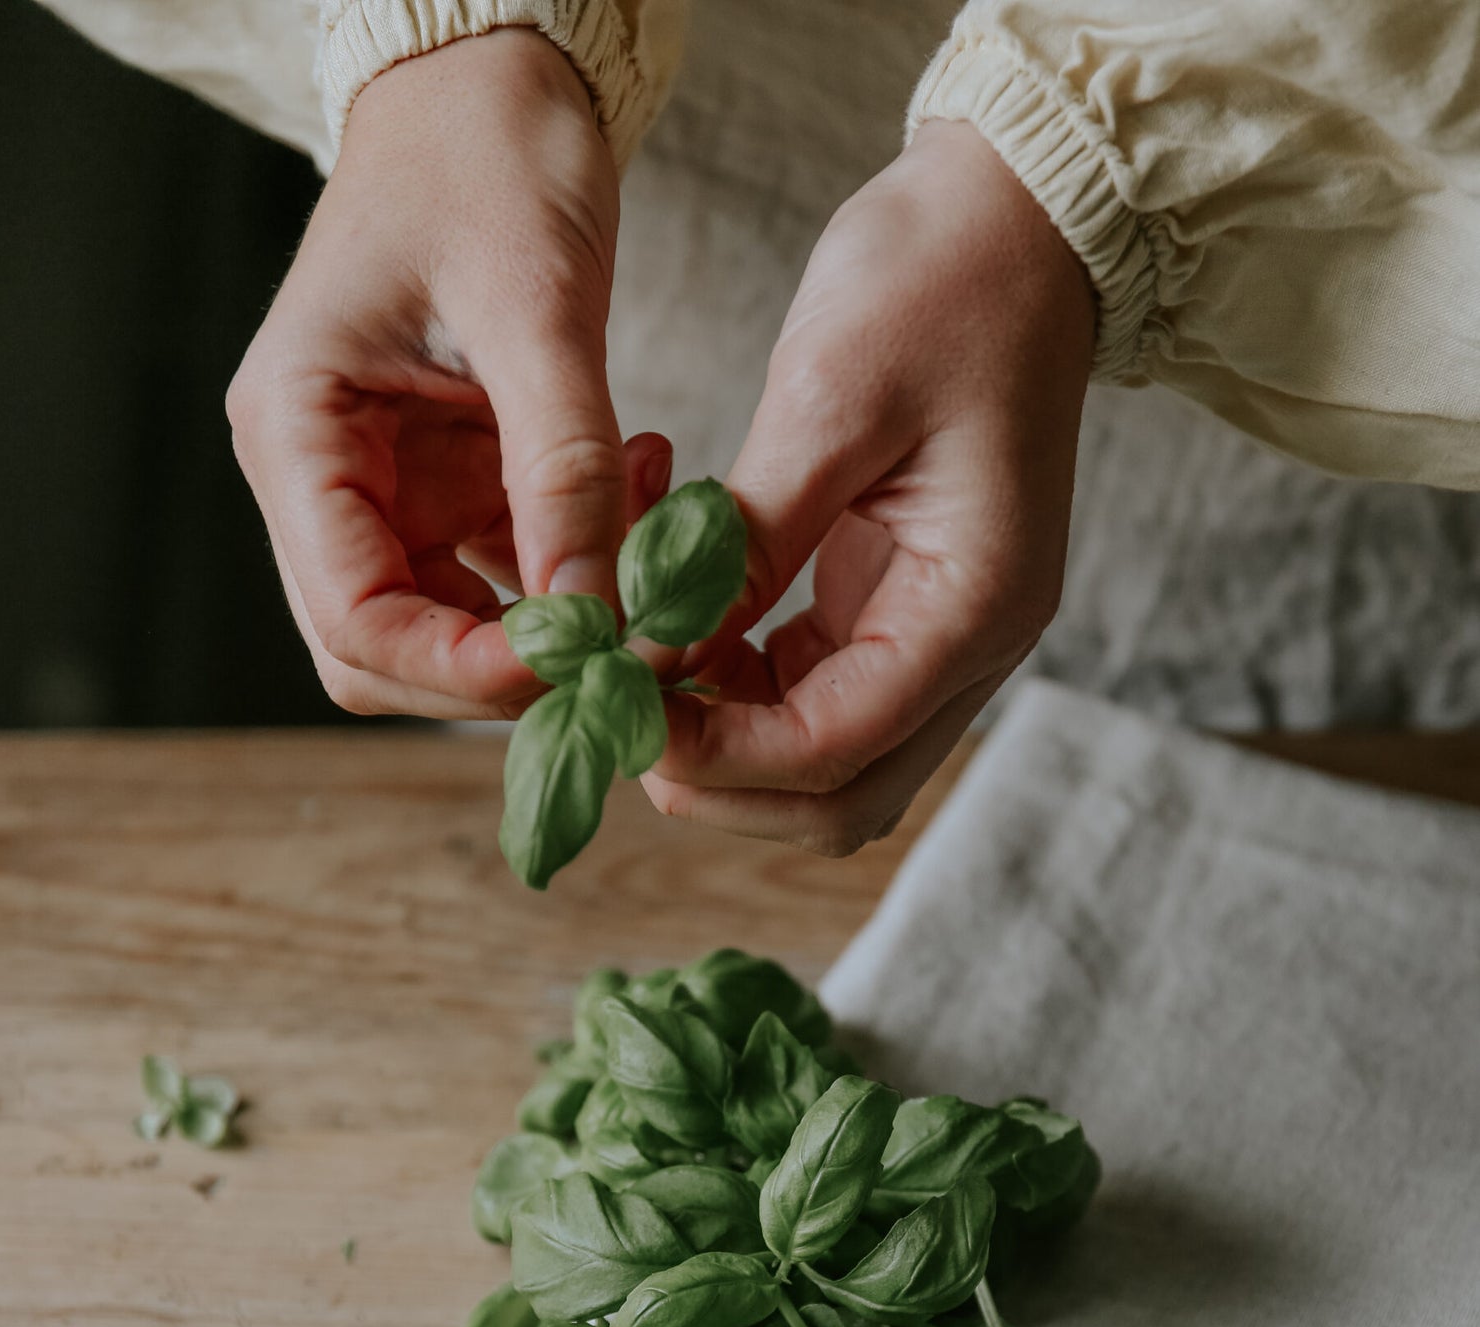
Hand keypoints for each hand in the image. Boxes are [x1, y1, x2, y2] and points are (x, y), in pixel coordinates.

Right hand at [227, 30, 670, 720]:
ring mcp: (383, 486)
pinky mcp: (446, 483)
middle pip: (386, 652)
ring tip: (649, 546)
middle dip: (504, 672)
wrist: (493, 78)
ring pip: (449, 630)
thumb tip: (596, 616)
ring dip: (554, 624)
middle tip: (624, 645)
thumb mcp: (537, 304)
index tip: (575, 663)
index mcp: (295, 430)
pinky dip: (579, 570)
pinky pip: (505, 575)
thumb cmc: (486, 152)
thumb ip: (564, 469)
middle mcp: (322, 476)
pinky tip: (645, 502)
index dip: (460, 669)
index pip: (352, 619)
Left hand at [643, 121, 1095, 853]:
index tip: (617, 714)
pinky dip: (747, 701)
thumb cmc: (939, 280)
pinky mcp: (908, 611)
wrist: (1020, 217)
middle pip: (843, 798)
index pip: (836, 746)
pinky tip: (682, 647)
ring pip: (832, 766)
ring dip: (730, 753)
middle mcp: (974, 646)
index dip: (717, 756)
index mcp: (975, 603)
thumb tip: (654, 650)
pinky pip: (824, 703)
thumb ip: (745, 541)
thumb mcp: (827, 398)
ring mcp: (946, 636)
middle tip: (618, 725)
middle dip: (723, 784)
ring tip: (638, 687)